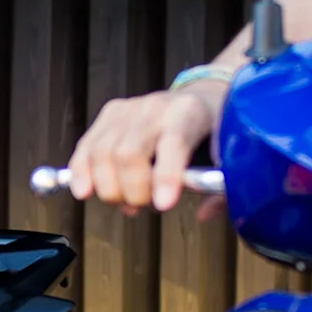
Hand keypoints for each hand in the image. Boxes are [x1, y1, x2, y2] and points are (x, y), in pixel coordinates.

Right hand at [62, 79, 227, 212]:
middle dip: (132, 191)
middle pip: (127, 153)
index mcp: (190, 112)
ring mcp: (129, 108)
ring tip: (127, 202)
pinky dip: (81, 172)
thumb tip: (203, 214)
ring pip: (101, 153)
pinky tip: (85, 191)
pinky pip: (86, 146)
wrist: (202, 97)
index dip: (165, 176)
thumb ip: (221, 188)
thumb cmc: (216, 133)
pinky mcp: (110, 113)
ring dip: (109, 188)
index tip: (163, 205)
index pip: (173, 141)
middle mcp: (156, 106)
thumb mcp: (231, 155)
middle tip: (144, 206)